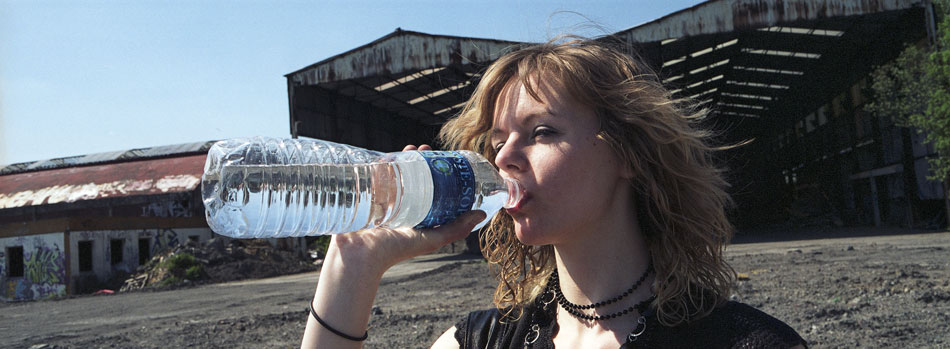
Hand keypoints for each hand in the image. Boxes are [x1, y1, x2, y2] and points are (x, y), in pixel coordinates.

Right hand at [330, 143, 478, 274]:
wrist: (358, 256)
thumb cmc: (394, 251)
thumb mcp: (431, 239)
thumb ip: (455, 229)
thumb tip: (482, 214)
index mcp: (414, 215)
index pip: (428, 188)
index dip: (436, 173)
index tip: (443, 158)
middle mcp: (398, 206)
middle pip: (410, 176)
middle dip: (418, 160)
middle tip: (424, 148)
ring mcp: (380, 199)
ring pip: (393, 172)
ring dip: (401, 157)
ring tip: (409, 148)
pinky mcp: (364, 195)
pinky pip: (374, 174)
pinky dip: (381, 162)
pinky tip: (388, 154)